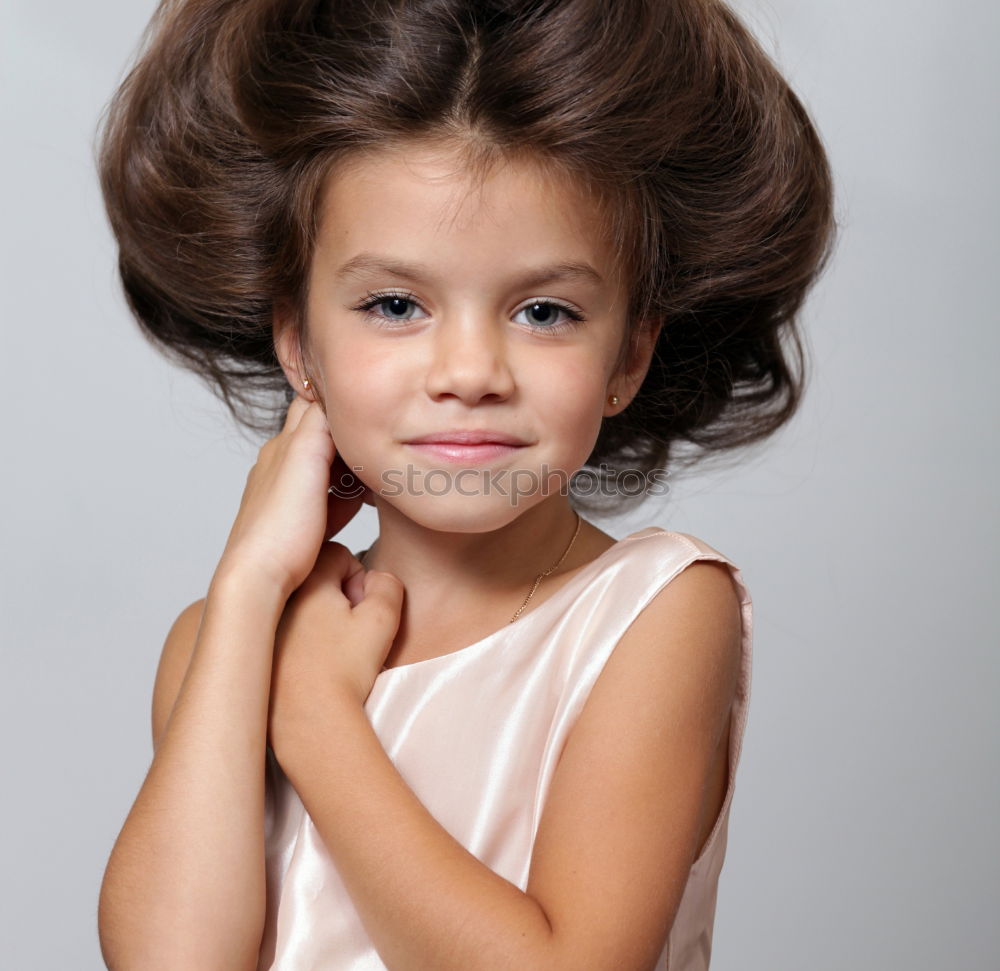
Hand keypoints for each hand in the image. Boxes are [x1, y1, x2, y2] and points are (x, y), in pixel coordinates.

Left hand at [216, 395, 366, 596]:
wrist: (260, 580)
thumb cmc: (279, 525)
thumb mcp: (302, 456)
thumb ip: (317, 420)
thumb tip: (333, 396)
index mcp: (282, 446)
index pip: (312, 405)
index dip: (340, 402)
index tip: (368, 406)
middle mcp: (282, 467)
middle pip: (323, 437)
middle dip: (351, 436)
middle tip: (380, 442)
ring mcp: (291, 497)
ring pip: (329, 469)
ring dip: (353, 467)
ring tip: (377, 473)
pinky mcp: (302, 525)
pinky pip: (332, 501)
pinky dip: (350, 497)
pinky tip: (365, 504)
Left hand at [267, 541, 404, 752]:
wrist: (308, 725)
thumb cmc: (344, 673)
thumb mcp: (383, 620)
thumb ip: (388, 585)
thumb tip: (375, 579)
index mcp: (305, 579)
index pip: (338, 555)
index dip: (357, 580)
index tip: (358, 610)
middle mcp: (274, 595)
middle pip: (313, 579)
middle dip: (334, 597)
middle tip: (345, 631)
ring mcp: (260, 624)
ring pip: (295, 606)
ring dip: (313, 618)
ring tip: (326, 652)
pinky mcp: (253, 652)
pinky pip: (278, 631)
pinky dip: (293, 641)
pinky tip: (307, 667)